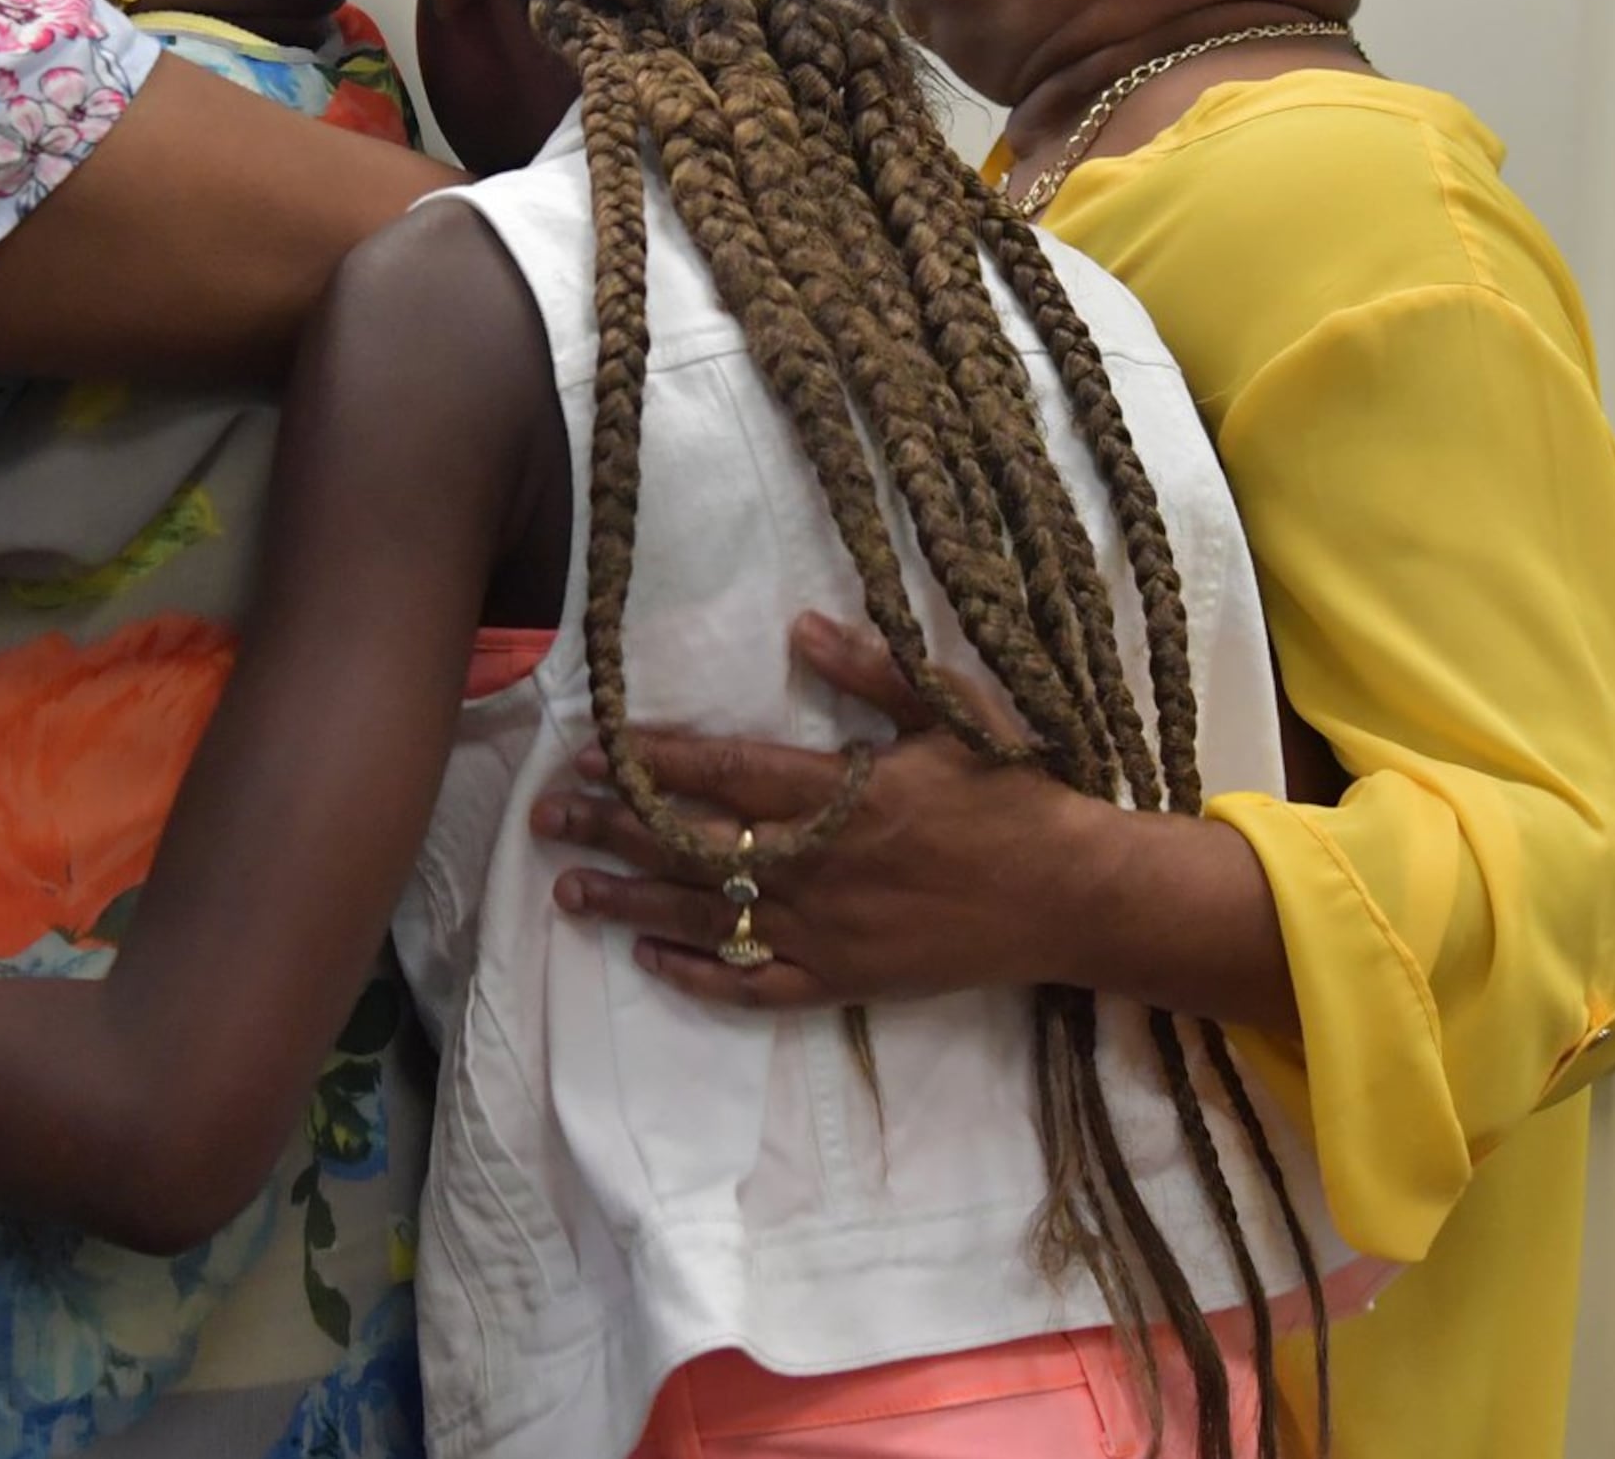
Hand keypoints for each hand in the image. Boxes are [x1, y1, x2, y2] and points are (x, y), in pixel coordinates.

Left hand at [534, 610, 1097, 1010]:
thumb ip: (872, 669)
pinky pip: (754, 987)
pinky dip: (698, 977)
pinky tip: (650, 961)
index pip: (722, 776)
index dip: (649, 763)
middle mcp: (817, 866)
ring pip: (707, 918)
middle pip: (692, 847)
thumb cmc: (1012, 792)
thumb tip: (800, 626)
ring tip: (568, 890)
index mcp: (840, 794)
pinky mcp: (842, 981)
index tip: (588, 752)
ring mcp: (825, 932)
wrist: (1070, 896)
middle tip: (544, 817)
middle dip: (613, 828)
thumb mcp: (951, 709)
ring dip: (632, 902)